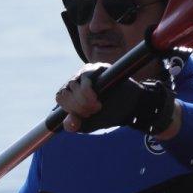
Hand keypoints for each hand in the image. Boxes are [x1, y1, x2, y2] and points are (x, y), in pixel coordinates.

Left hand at [55, 66, 177, 134]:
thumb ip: (76, 125)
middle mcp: (78, 79)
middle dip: (76, 107)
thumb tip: (67, 122)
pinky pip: (84, 78)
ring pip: (71, 85)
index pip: (60, 97)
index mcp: (73, 91)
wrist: (132, 106)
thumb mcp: (90, 123)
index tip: (85, 115)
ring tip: (97, 106)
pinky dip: (87, 92)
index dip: (69, 108)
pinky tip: (97, 98)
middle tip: (92, 111)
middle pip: (64, 91)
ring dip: (83, 101)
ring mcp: (87, 72)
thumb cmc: (111, 113)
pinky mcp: (98, 67)